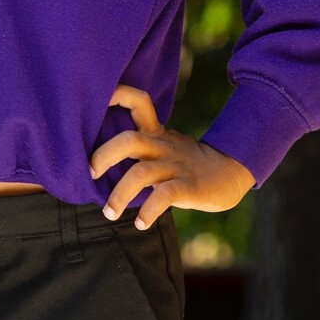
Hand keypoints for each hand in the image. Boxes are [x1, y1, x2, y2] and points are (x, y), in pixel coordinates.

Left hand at [89, 85, 255, 228]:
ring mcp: (176, 166)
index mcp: (154, 132)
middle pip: (129, 140)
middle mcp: (163, 146)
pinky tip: (140, 224)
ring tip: (109, 213)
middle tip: (90, 173)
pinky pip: (164, 197)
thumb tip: (93, 160)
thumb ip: (135, 147)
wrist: (229, 174)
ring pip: (141, 173)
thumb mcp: (161, 146)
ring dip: (120, 195)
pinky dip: (148, 211)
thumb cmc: (184, 162)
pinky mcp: (189, 186)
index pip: (138, 102)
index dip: (119, 95)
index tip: (96, 101)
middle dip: (104, 155)